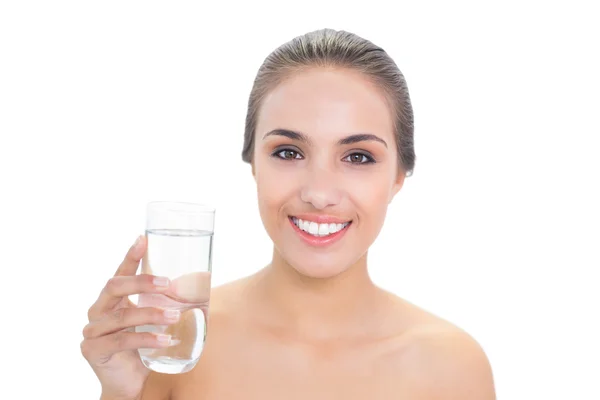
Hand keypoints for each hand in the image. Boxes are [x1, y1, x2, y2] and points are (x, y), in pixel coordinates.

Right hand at [80, 235, 178, 399]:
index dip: (131, 256)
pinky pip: (122, 340)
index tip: (143, 239)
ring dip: (151, 314)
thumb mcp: (154, 321)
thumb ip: (165, 302)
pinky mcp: (94, 350)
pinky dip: (147, 338)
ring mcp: (93, 331)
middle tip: (167, 283)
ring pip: (122, 315)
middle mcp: (98, 311)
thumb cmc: (145, 348)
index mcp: (111, 300)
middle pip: (115, 287)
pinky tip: (166, 339)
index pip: (121, 273)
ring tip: (175, 315)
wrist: (132, 384)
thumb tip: (202, 279)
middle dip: (141, 282)